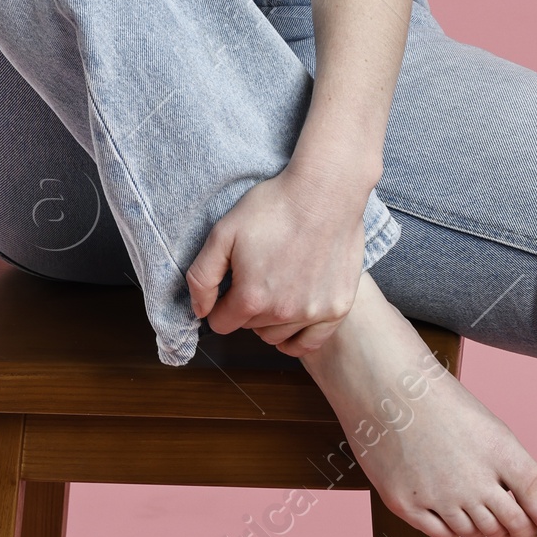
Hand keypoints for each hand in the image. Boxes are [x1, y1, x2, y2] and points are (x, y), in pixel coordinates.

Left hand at [185, 168, 368, 353]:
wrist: (325, 192)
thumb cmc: (274, 207)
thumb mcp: (223, 233)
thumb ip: (203, 277)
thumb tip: (200, 311)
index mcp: (251, 297)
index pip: (221, 323)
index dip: (221, 303)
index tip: (232, 283)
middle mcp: (282, 313)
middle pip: (249, 327)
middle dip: (247, 306)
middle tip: (259, 274)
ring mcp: (313, 313)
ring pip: (276, 336)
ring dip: (271, 319)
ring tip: (279, 285)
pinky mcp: (337, 308)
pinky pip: (309, 343)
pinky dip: (297, 335)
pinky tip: (294, 315)